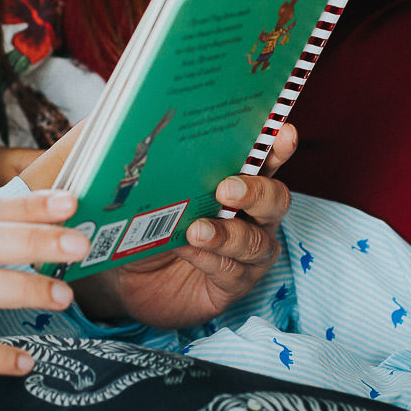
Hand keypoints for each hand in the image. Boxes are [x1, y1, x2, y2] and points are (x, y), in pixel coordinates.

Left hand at [75, 124, 296, 327]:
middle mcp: (253, 216)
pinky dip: (211, 259)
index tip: (283, 131)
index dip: (278, 146)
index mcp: (238, 182)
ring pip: (257, 241)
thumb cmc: (143, 221)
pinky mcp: (233, 285)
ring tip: (196, 229)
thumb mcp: (143, 187)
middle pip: (276, 199)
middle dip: (256, 191)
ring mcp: (247, 253)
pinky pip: (232, 272)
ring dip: (228, 234)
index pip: (266, 160)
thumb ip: (150, 163)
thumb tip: (132, 126)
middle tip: (226, 188)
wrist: (128, 275)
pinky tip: (189, 249)